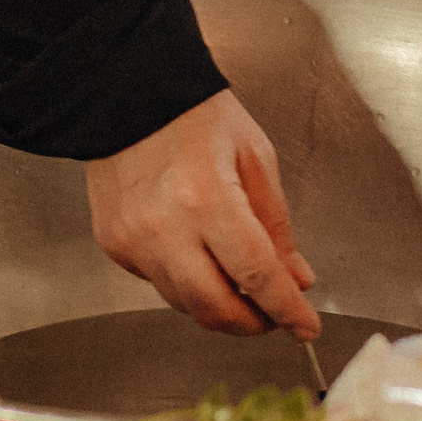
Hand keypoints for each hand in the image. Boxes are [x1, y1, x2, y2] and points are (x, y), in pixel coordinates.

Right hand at [85, 91, 321, 339]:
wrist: (125, 92)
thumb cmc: (193, 114)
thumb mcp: (254, 158)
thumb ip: (277, 226)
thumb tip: (296, 279)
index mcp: (207, 199)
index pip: (257, 275)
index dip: (287, 310)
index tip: (306, 328)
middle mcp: (164, 227)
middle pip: (216, 308)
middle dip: (253, 323)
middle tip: (275, 316)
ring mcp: (133, 241)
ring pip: (185, 304)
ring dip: (221, 306)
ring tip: (243, 287)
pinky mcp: (115, 245)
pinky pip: (158, 283)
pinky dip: (188, 283)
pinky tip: (200, 257)